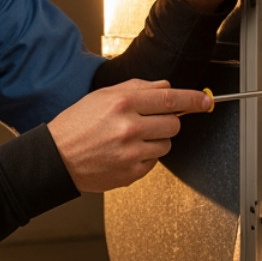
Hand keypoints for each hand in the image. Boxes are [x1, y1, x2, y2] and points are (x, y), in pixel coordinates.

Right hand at [47, 79, 211, 191]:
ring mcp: (131, 153)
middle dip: (166, 122)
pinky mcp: (130, 173)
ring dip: (155, 141)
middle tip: (147, 123)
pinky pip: (154, 162)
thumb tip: (165, 87)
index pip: (170, 99)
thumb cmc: (76, 125)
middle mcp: (129, 128)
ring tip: (131, 139)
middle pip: (173, 123)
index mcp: (123, 104)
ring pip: (167, 145)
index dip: (193, 100)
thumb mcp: (103, 96)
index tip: (205, 102)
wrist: (56, 157)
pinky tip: (125, 153)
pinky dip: (144, 157)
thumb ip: (138, 88)